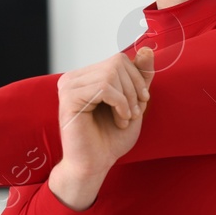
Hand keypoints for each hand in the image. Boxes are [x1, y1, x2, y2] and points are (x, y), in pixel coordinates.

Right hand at [49, 48, 154, 208]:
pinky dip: (120, 104)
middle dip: (133, 89)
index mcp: (85, 77)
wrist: (96, 165)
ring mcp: (68, 86)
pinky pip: (104, 88)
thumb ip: (140, 77)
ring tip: (125, 118)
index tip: (140, 103)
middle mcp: (73, 78)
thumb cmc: (111, 137)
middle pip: (116, 63)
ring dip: (127, 99)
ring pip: (110, 74)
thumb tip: (147, 49)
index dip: (137, 79)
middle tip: (134, 113)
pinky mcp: (69, 99)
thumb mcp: (134, 102)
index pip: (119, 59)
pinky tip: (119, 120)